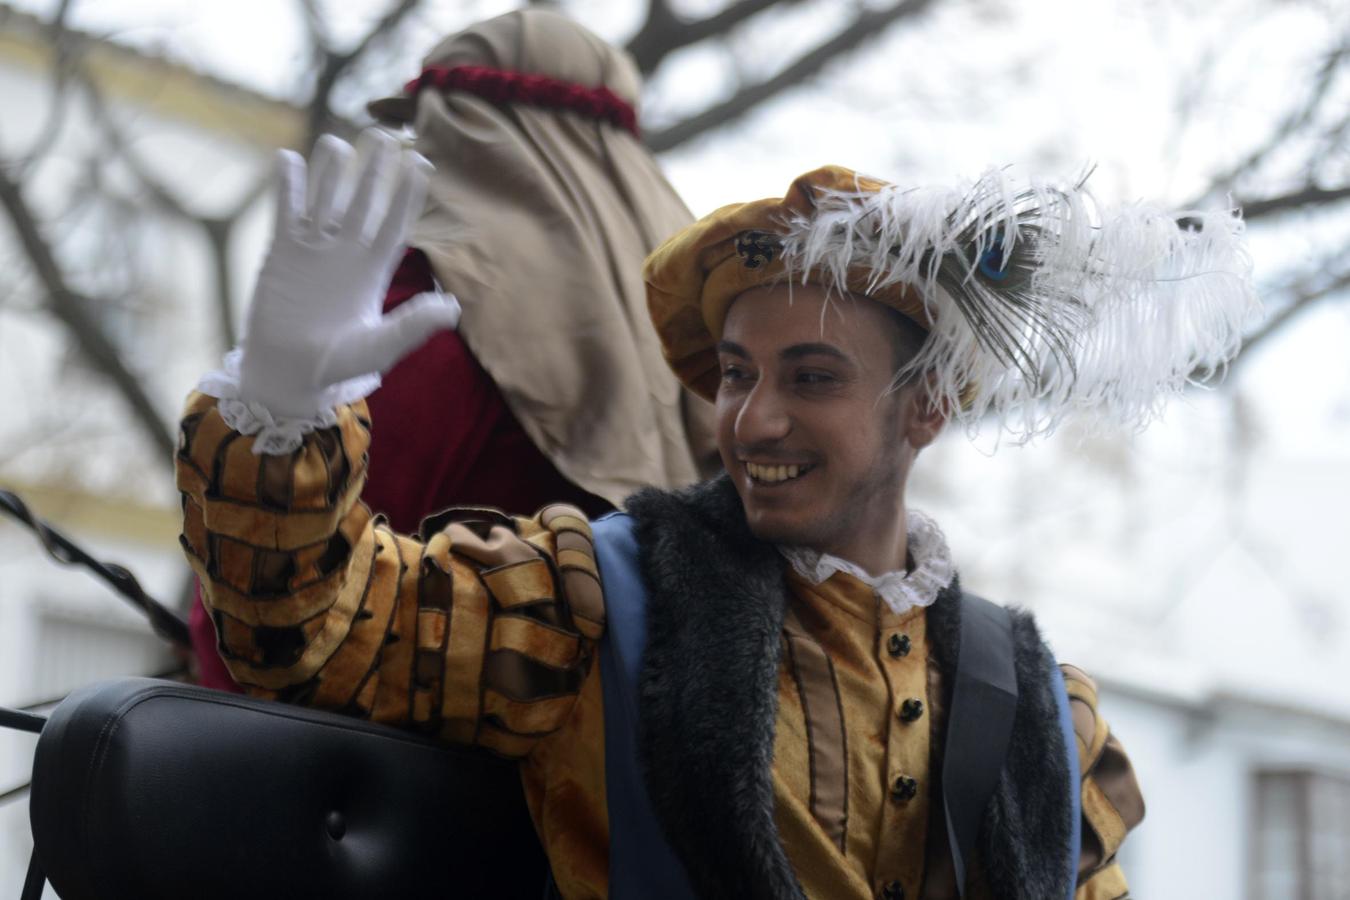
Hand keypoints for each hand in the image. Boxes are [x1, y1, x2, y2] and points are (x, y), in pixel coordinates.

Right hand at [236, 131, 459, 419]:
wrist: (290, 374)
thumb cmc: (339, 366)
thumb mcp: (380, 347)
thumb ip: (413, 326)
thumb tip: (452, 307)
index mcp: (375, 270)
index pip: (396, 223)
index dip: (408, 194)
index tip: (421, 162)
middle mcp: (347, 253)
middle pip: (364, 201)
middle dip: (374, 170)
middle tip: (384, 134)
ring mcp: (314, 250)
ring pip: (326, 199)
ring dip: (332, 172)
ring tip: (339, 143)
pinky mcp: (281, 253)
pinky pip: (287, 212)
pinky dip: (288, 187)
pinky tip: (289, 158)